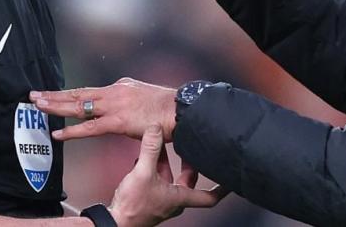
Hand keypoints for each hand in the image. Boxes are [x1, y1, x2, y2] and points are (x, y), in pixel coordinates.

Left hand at [30, 78, 175, 141]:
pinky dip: (72, 131)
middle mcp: (114, 92)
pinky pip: (89, 128)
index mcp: (120, 87)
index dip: (70, 94)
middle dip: (55, 94)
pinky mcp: (118, 121)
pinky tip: (58, 133)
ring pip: (78, 106)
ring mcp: (115, 105)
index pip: (90, 91)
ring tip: (38, 106)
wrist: (182, 111)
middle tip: (35, 94)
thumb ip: (131, 103)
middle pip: (78, 93)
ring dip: (56, 106)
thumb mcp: (146, 99)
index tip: (55, 94)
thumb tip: (126, 110)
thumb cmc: (168, 109)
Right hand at [108, 125, 226, 226]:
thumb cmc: (132, 206)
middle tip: (191, 147)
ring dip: (168, 162)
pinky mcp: (148, 198)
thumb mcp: (143, 172)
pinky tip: (146, 156)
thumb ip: (151, 149)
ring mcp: (161, 200)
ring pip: (171, 178)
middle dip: (189, 163)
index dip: (222, 188)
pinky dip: (155, 167)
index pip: (210, 197)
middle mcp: (174, 201)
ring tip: (163, 144)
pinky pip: (157, 179)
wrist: (114, 221)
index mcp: (180, 198)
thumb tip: (155, 128)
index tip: (231, 179)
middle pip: (189, 181)